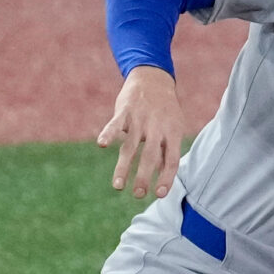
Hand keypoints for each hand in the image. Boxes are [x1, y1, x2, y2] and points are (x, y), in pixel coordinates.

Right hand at [97, 65, 185, 198]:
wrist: (153, 78)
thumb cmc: (164, 110)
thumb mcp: (172, 128)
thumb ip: (167, 151)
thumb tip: (165, 178)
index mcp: (172, 133)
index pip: (171, 159)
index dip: (166, 178)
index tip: (160, 194)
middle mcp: (157, 127)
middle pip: (150, 156)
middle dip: (144, 176)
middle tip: (138, 195)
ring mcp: (140, 119)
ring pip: (130, 146)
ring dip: (123, 167)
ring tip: (118, 187)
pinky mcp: (125, 111)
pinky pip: (115, 124)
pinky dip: (108, 133)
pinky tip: (101, 144)